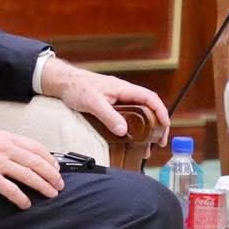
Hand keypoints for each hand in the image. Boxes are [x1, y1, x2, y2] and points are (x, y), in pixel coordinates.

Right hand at [0, 130, 61, 207]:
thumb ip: (5, 146)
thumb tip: (20, 156)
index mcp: (6, 138)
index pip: (35, 148)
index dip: (49, 159)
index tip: (56, 168)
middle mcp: (4, 149)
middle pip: (36, 162)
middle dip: (52, 175)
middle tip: (59, 184)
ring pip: (28, 175)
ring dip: (43, 186)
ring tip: (51, 194)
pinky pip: (10, 189)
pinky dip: (21, 198)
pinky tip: (26, 204)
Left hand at [38, 58, 168, 140]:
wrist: (63, 82)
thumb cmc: (77, 87)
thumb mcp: (93, 103)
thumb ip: (109, 116)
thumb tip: (124, 131)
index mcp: (123, 89)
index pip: (150, 98)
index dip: (161, 111)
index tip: (166, 126)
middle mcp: (124, 94)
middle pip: (148, 108)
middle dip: (158, 124)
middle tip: (160, 141)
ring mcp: (118, 101)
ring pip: (139, 114)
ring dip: (146, 129)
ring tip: (148, 146)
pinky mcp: (110, 107)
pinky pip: (128, 117)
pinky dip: (134, 129)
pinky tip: (132, 140)